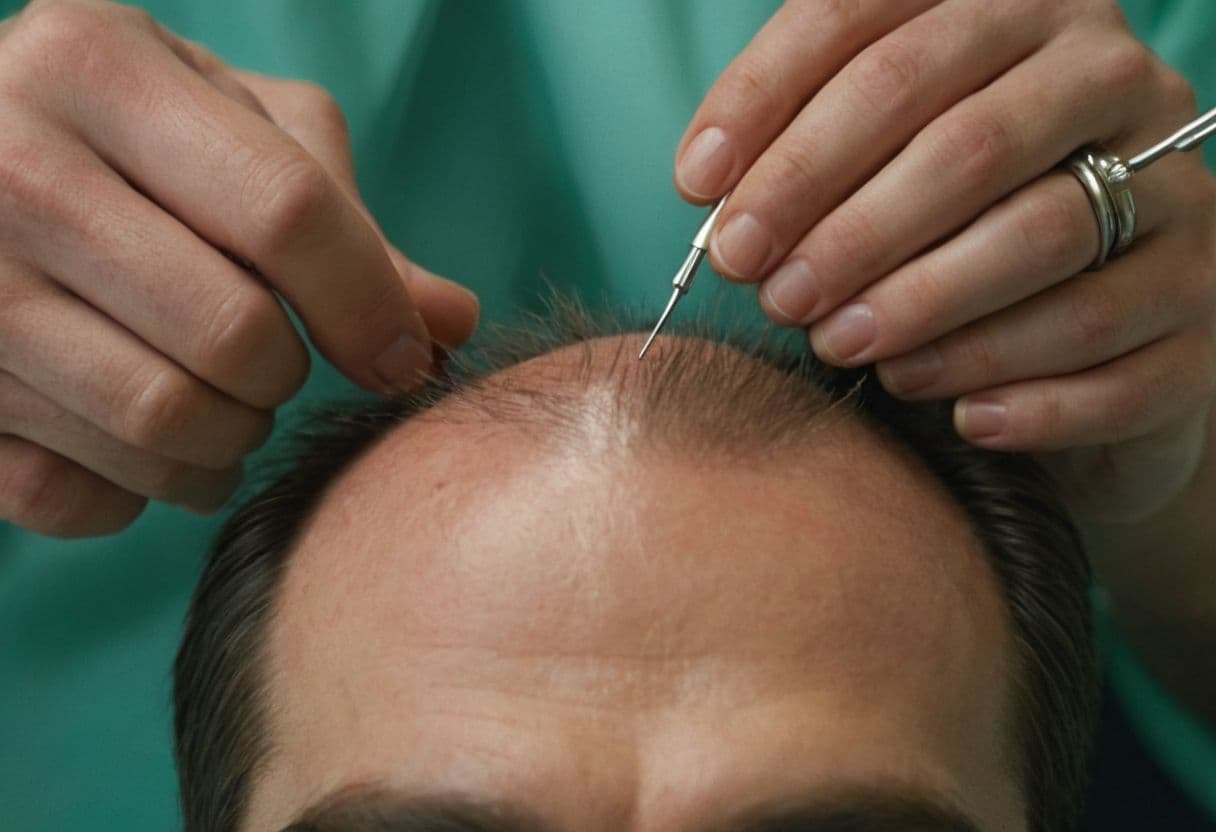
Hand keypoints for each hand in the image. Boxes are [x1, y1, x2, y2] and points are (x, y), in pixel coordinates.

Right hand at [0, 0, 478, 536]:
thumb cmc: (135, 138)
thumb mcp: (240, 131)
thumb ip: (347, 221)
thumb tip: (452, 324)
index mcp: (97, 66)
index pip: (288, 214)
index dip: (370, 305)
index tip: (404, 358)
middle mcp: (5, 161)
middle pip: (231, 336)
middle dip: (287, 376)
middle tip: (276, 366)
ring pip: (160, 425)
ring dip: (227, 443)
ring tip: (225, 409)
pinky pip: (73, 495)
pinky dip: (137, 494)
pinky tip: (144, 448)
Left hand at [677, 0, 1215, 522]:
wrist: (1089, 345)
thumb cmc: (950, 242)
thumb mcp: (876, 168)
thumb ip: (805, 152)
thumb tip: (712, 185)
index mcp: (1017, 17)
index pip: (877, 34)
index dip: (772, 108)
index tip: (698, 190)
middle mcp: (1112, 81)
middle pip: (966, 143)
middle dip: (845, 225)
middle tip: (770, 291)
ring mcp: (1178, 194)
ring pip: (1043, 239)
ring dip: (922, 305)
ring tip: (842, 349)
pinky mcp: (1202, 308)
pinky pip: (1110, 347)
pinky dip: (1019, 389)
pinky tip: (956, 418)